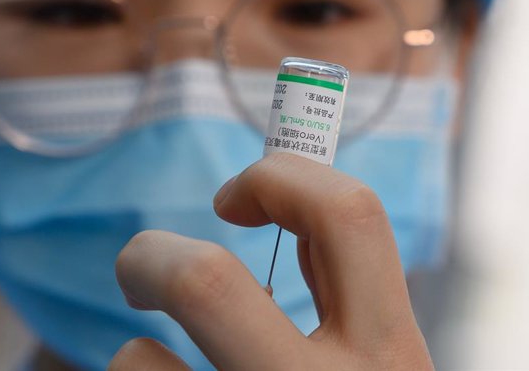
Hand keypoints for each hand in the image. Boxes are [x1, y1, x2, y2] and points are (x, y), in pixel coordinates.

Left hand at [108, 153, 433, 369]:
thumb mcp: (372, 359)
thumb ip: (342, 293)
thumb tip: (284, 208)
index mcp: (390, 355)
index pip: (350, 215)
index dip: (279, 177)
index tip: (230, 199)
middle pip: (205, 283)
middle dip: (154, 255)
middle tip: (141, 264)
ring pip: (140, 359)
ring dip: (137, 350)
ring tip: (159, 365)